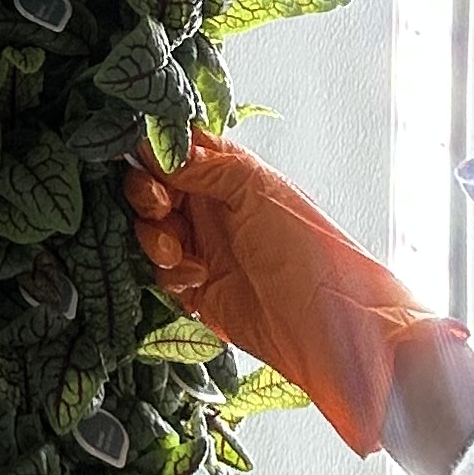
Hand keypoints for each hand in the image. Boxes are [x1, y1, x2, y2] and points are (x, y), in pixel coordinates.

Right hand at [124, 132, 464, 459]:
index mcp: (229, 173)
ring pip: (150, 230)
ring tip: (177, 251)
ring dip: (154, 237)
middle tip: (161, 207)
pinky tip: (195, 280)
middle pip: (153, 187)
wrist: (328, 328)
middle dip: (146, 194)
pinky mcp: (196, 289)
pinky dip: (166, 274)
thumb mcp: (257, 191)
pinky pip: (159, 272)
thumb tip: (154, 146)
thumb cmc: (307, 251)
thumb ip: (203, 165)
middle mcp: (213, 205)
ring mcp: (204, 246)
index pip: (177, 147)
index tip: (147, 161)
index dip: (154, 150)